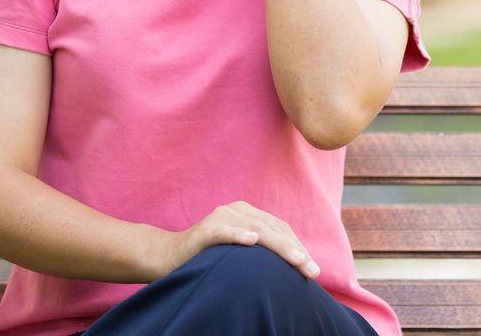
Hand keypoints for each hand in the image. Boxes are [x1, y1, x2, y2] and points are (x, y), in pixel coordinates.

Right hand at [148, 200, 320, 280]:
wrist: (168, 256)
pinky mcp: (204, 230)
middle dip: (295, 250)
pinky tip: (251, 241)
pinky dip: (238, 235)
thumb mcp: (239, 252)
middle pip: (273, 229)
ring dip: (278, 246)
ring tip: (296, 260)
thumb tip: (294, 267)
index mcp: (248, 213)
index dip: (298, 246)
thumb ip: (260, 252)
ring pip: (256, 229)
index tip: (312, 268)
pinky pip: (223, 231)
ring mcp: (221, 217)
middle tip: (311, 270)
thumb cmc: (208, 257)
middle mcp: (237, 210)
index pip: (280, 228)